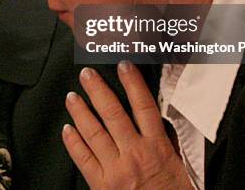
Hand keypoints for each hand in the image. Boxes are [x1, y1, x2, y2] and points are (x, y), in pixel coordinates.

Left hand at [63, 63, 191, 189]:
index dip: (132, 84)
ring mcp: (115, 170)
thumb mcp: (178, 166)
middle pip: (113, 114)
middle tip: (87, 74)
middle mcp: (134, 155)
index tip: (123, 66)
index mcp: (157, 148)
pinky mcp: (101, 185)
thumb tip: (152, 119)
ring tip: (72, 96)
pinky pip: (83, 159)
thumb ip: (163, 141)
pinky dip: (73, 142)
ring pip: (93, 133)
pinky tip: (67, 129)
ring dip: (80, 112)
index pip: (144, 107)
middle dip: (98, 91)